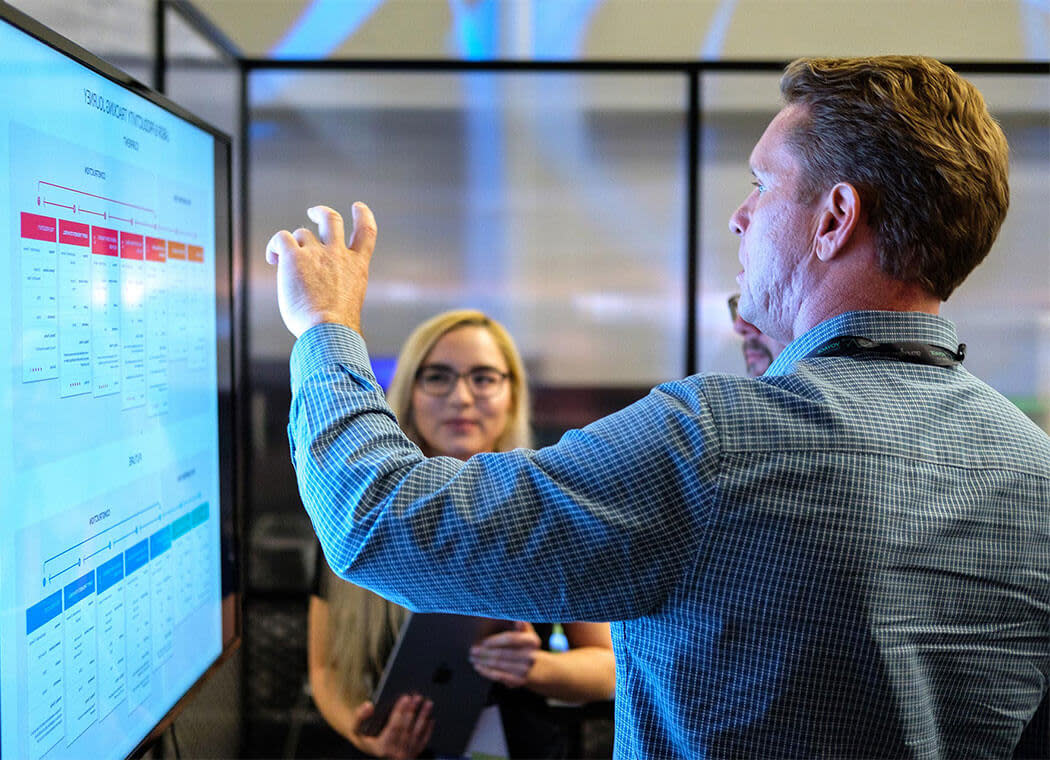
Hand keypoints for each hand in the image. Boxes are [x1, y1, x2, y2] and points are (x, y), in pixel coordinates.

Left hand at [265, 203, 376, 336]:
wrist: (329, 330)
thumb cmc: (337, 329)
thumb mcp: (348, 304)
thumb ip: (338, 289)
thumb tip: (318, 293)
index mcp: (357, 267)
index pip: (367, 232)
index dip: (363, 215)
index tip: (357, 207)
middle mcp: (338, 255)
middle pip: (332, 220)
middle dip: (321, 212)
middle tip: (312, 213)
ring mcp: (317, 253)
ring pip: (302, 233)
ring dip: (293, 245)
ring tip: (283, 263)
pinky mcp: (294, 257)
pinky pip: (281, 238)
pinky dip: (275, 246)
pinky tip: (273, 260)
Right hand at [349, 695, 432, 759]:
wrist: (372, 751)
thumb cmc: (365, 738)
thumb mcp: (355, 729)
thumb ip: (359, 717)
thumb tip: (369, 705)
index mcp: (382, 747)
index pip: (393, 726)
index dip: (400, 710)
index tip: (405, 697)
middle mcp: (395, 753)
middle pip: (406, 728)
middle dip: (412, 710)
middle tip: (417, 696)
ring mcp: (405, 754)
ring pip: (417, 734)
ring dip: (423, 717)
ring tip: (428, 703)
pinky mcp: (413, 754)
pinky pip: (423, 742)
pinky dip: (428, 730)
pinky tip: (431, 719)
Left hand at [469, 621, 540, 687]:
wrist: (536, 668)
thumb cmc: (524, 645)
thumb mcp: (525, 632)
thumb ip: (520, 625)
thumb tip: (518, 620)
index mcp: (533, 641)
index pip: (511, 639)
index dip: (496, 640)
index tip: (483, 641)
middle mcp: (531, 656)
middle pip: (503, 653)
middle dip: (485, 652)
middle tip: (472, 651)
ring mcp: (525, 670)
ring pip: (499, 665)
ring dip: (483, 662)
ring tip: (472, 658)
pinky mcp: (519, 681)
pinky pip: (499, 676)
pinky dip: (486, 672)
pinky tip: (478, 667)